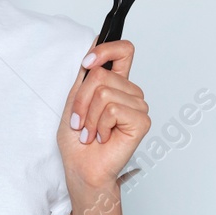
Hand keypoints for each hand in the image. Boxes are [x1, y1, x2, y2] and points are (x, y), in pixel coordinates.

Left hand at [57, 38, 150, 190]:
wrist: (82, 168)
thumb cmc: (78, 141)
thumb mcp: (74, 101)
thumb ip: (85, 76)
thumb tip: (92, 46)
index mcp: (116, 84)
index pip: (123, 51)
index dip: (106, 49)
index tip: (87, 62)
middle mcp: (129, 93)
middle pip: (102, 75)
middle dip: (82, 101)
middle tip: (81, 122)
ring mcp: (138, 106)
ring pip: (104, 93)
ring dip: (89, 117)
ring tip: (91, 132)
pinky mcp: (142, 121)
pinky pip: (113, 110)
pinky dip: (100, 125)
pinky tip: (103, 137)